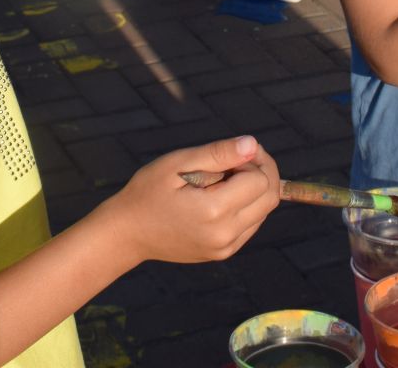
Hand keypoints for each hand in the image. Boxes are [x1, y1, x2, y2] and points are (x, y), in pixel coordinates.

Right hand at [98, 136, 279, 266]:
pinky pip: (250, 224)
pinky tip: (220, 195)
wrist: (127, 232)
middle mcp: (225, 235)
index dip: (254, 159)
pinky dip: (245, 205)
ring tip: (222, 178)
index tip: (233, 151)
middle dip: (261, 171)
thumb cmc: (148, 191)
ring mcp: (225, 248)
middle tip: (235, 158)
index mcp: (214, 212)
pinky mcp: (223, 252)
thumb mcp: (178, 163)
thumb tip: (252, 145)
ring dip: (253, 189)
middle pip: (270, 198)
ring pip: (263, 211)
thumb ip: (218, 154)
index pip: (260, 180)